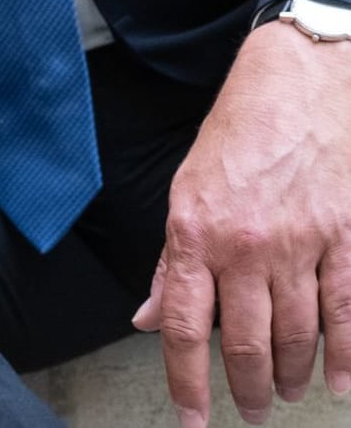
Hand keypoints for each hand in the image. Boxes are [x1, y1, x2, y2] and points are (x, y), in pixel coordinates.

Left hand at [132, 22, 350, 425]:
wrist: (295, 86)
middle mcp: (247, 247)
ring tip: (288, 395)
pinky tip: (340, 379)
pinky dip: (346, 353)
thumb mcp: (184, 193)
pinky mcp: (347, 236)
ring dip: (295, 375)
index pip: (187, 329)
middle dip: (248, 388)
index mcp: (196, 236)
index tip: (191, 421)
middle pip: (248, 342)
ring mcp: (302, 244)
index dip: (187, 384)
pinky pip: (347, 310)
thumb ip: (173, 263)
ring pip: (300, 334)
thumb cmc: (236, 138)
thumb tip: (150, 319)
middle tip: (252, 413)